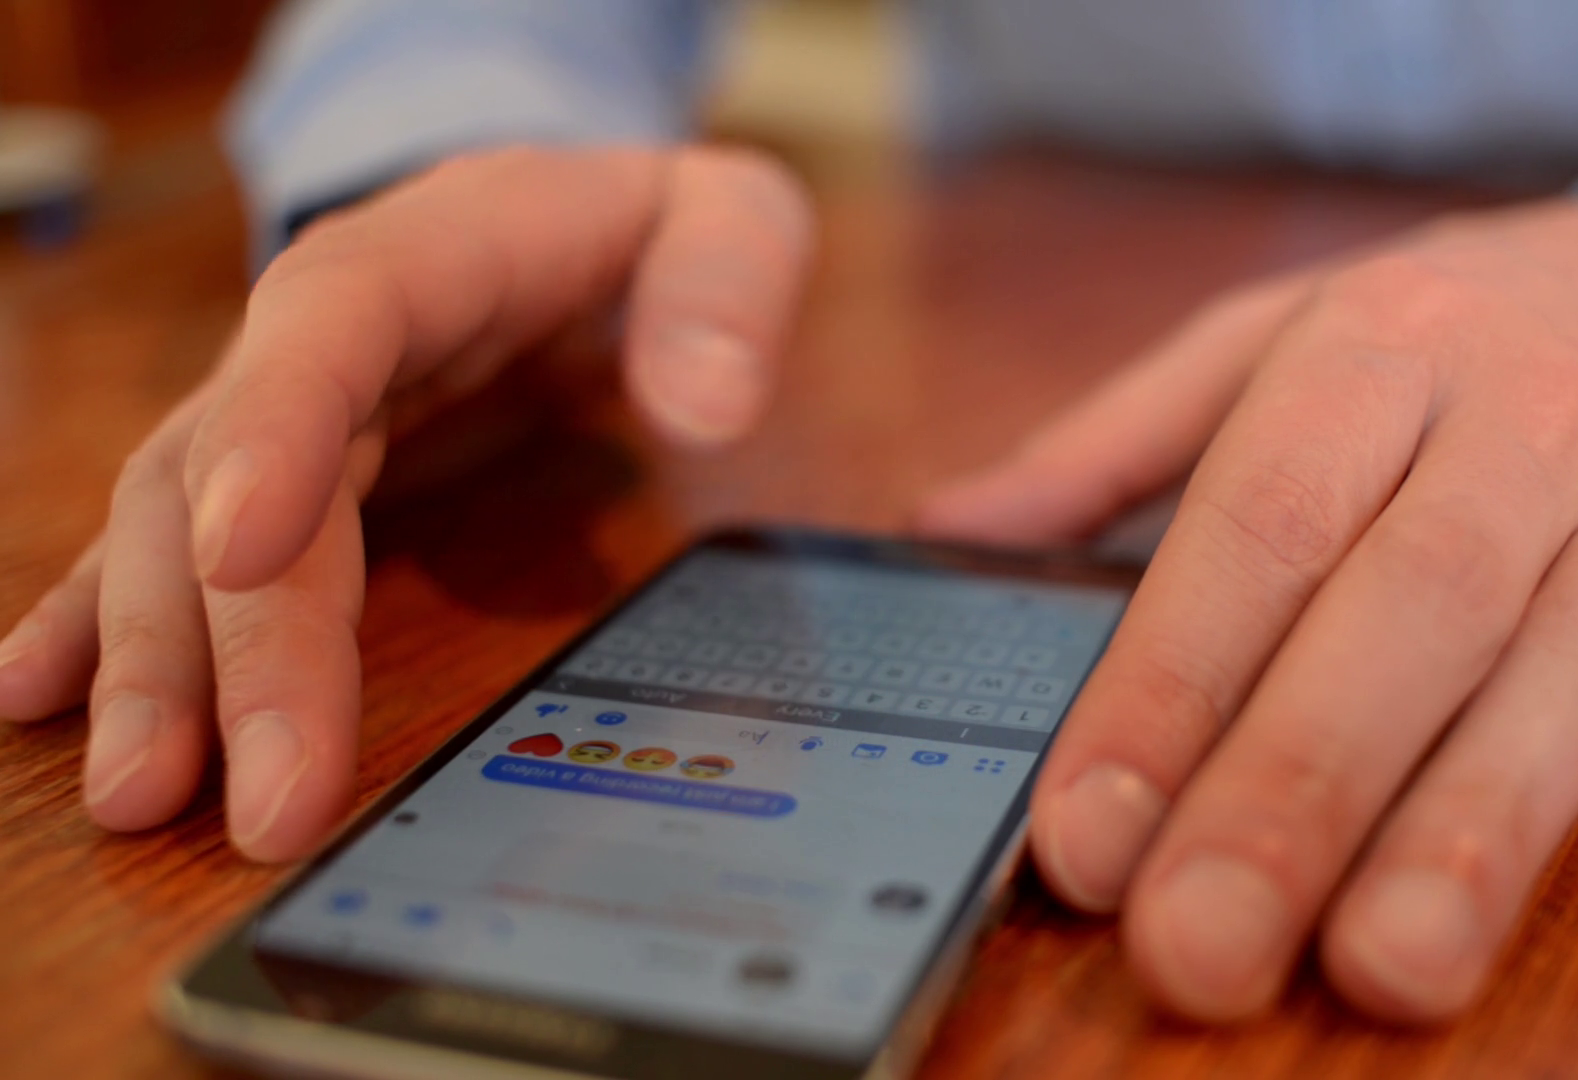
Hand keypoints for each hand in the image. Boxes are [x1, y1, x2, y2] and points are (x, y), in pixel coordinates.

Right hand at [0, 144, 813, 859]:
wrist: (561, 211)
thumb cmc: (644, 225)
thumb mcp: (727, 215)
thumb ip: (727, 288)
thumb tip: (707, 405)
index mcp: (426, 256)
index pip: (330, 326)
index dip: (277, 428)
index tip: (249, 548)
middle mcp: (321, 337)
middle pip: (236, 470)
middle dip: (231, 638)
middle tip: (246, 794)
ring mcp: (282, 408)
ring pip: (177, 527)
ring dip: (153, 662)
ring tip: (136, 792)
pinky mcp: (273, 472)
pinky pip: (165, 543)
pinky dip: (102, 618)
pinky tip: (43, 698)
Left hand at [919, 189, 1577, 1022]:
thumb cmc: (1458, 330)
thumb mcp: (1273, 337)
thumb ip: (1108, 442)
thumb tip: (942, 524)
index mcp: (1379, 352)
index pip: (1260, 525)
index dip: (1169, 682)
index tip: (1088, 830)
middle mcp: (1527, 423)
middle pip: (1410, 608)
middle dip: (1300, 784)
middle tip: (1203, 941)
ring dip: (1487, 820)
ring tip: (1391, 962)